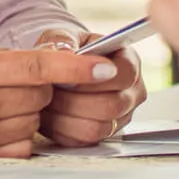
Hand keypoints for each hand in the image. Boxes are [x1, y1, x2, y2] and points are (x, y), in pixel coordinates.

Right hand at [0, 41, 118, 159]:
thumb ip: (0, 57)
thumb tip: (45, 61)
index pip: (39, 67)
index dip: (76, 68)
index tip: (104, 67)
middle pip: (42, 95)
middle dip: (40, 86)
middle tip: (13, 80)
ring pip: (35, 120)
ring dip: (29, 110)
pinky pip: (23, 145)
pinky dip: (20, 133)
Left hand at [34, 29, 145, 146]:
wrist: (56, 72)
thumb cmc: (65, 51)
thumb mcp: (61, 37)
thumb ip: (62, 41)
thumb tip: (67, 51)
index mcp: (128, 63)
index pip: (124, 74)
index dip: (94, 77)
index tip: (68, 77)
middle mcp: (131, 93)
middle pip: (112, 105)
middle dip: (75, 99)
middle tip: (52, 90)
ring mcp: (120, 118)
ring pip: (96, 128)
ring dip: (66, 116)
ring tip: (47, 101)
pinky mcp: (103, 136)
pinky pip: (83, 142)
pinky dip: (61, 130)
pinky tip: (49, 115)